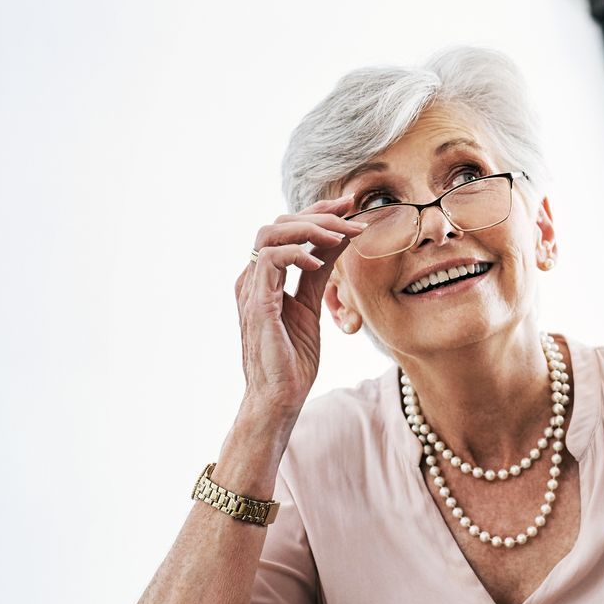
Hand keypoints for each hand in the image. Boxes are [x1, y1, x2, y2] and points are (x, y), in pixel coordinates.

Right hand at [235, 197, 364, 415]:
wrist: (279, 398)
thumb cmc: (293, 359)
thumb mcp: (311, 304)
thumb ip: (319, 272)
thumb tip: (338, 239)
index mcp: (264, 277)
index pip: (287, 230)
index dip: (318, 212)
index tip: (350, 205)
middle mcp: (253, 277)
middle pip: (279, 223)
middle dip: (319, 213)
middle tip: (353, 214)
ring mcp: (250, 288)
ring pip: (272, 233)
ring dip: (311, 227)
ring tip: (341, 235)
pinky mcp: (256, 303)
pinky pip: (271, 259)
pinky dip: (297, 253)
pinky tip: (319, 262)